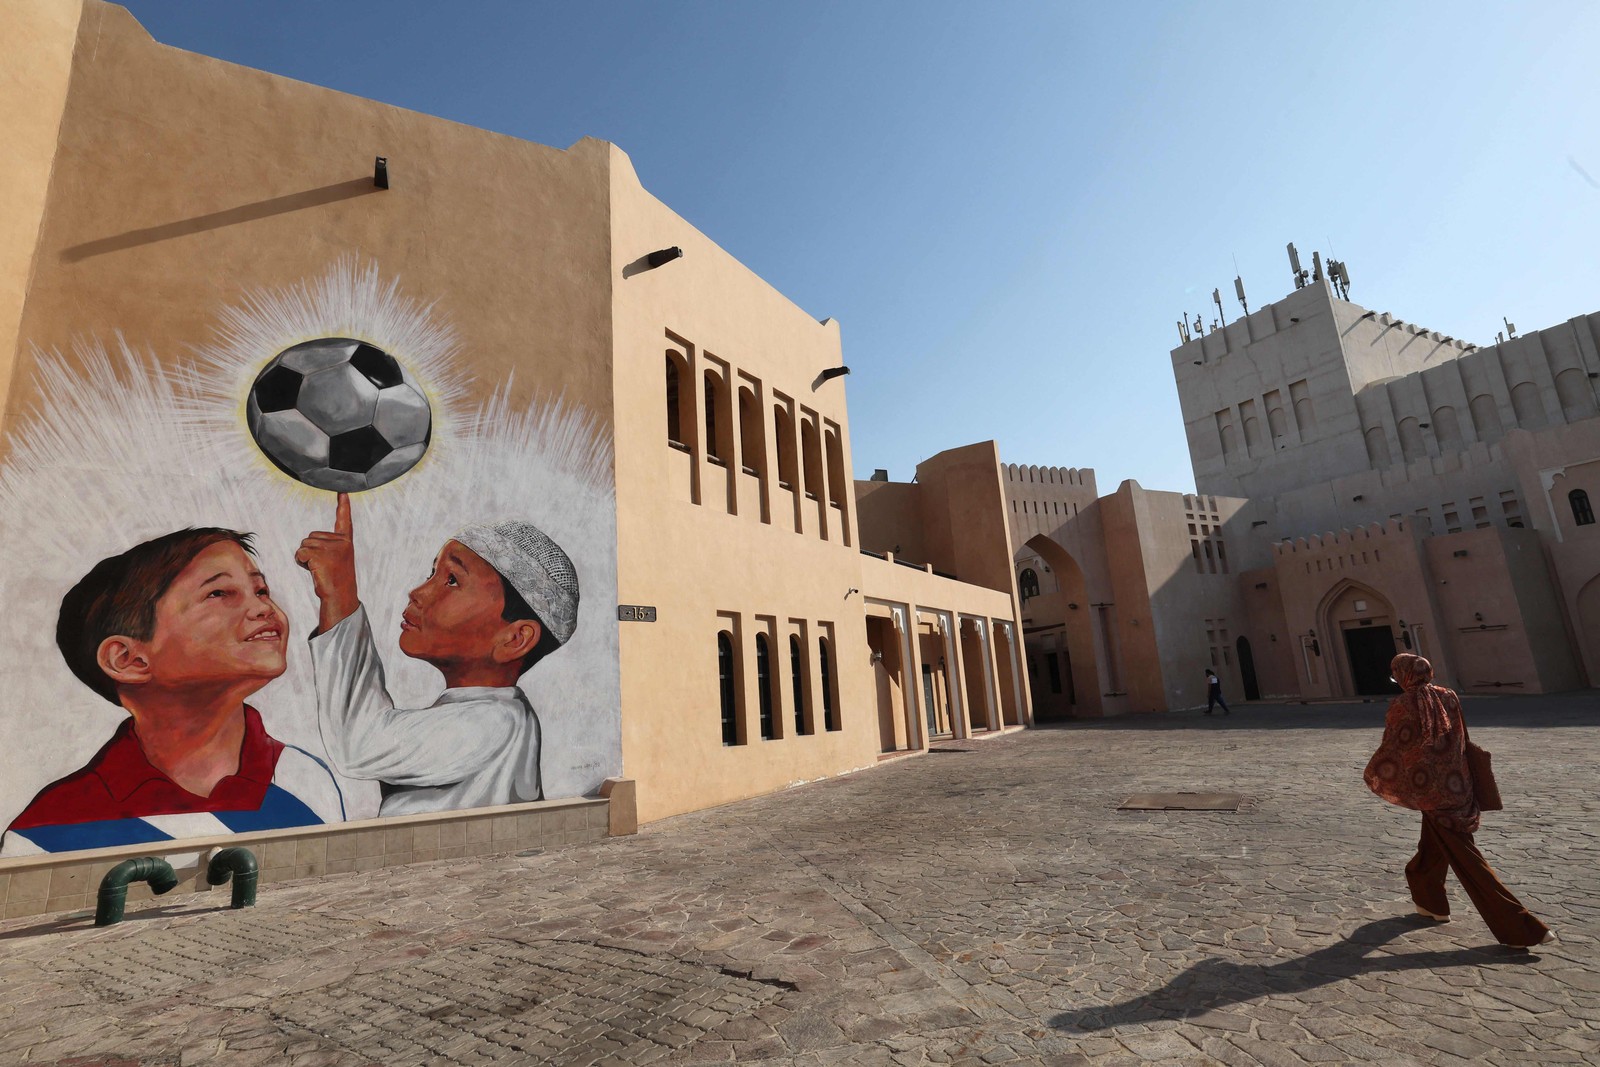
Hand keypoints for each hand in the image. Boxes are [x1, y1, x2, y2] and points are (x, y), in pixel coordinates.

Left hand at [296, 493, 358, 631]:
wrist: (340, 596)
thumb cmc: (336, 580)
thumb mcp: (338, 559)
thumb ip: (329, 547)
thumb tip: (306, 548)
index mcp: (346, 541)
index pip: (344, 520)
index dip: (343, 505)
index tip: (342, 491)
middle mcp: (340, 542)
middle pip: (311, 536)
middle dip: (311, 550)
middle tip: (323, 566)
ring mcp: (331, 548)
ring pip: (304, 544)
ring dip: (305, 557)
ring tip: (319, 569)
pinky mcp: (320, 555)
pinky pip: (300, 552)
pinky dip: (301, 562)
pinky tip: (313, 570)